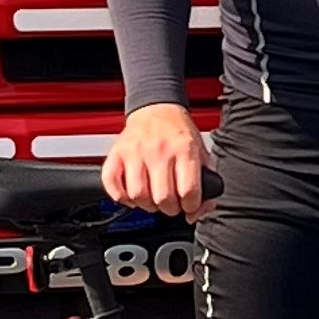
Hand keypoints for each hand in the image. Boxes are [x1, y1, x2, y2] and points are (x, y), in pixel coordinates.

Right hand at [103, 102, 208, 219]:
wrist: (157, 107)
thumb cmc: (178, 132)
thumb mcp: (201, 152)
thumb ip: (207, 182)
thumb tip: (198, 211)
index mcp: (184, 149)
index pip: (188, 191)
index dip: (191, 206)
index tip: (189, 205)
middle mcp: (159, 150)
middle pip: (163, 197)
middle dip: (170, 208)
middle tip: (171, 204)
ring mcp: (136, 151)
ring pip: (138, 195)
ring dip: (147, 205)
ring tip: (152, 199)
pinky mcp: (117, 153)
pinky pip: (112, 183)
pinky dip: (121, 196)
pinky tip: (132, 195)